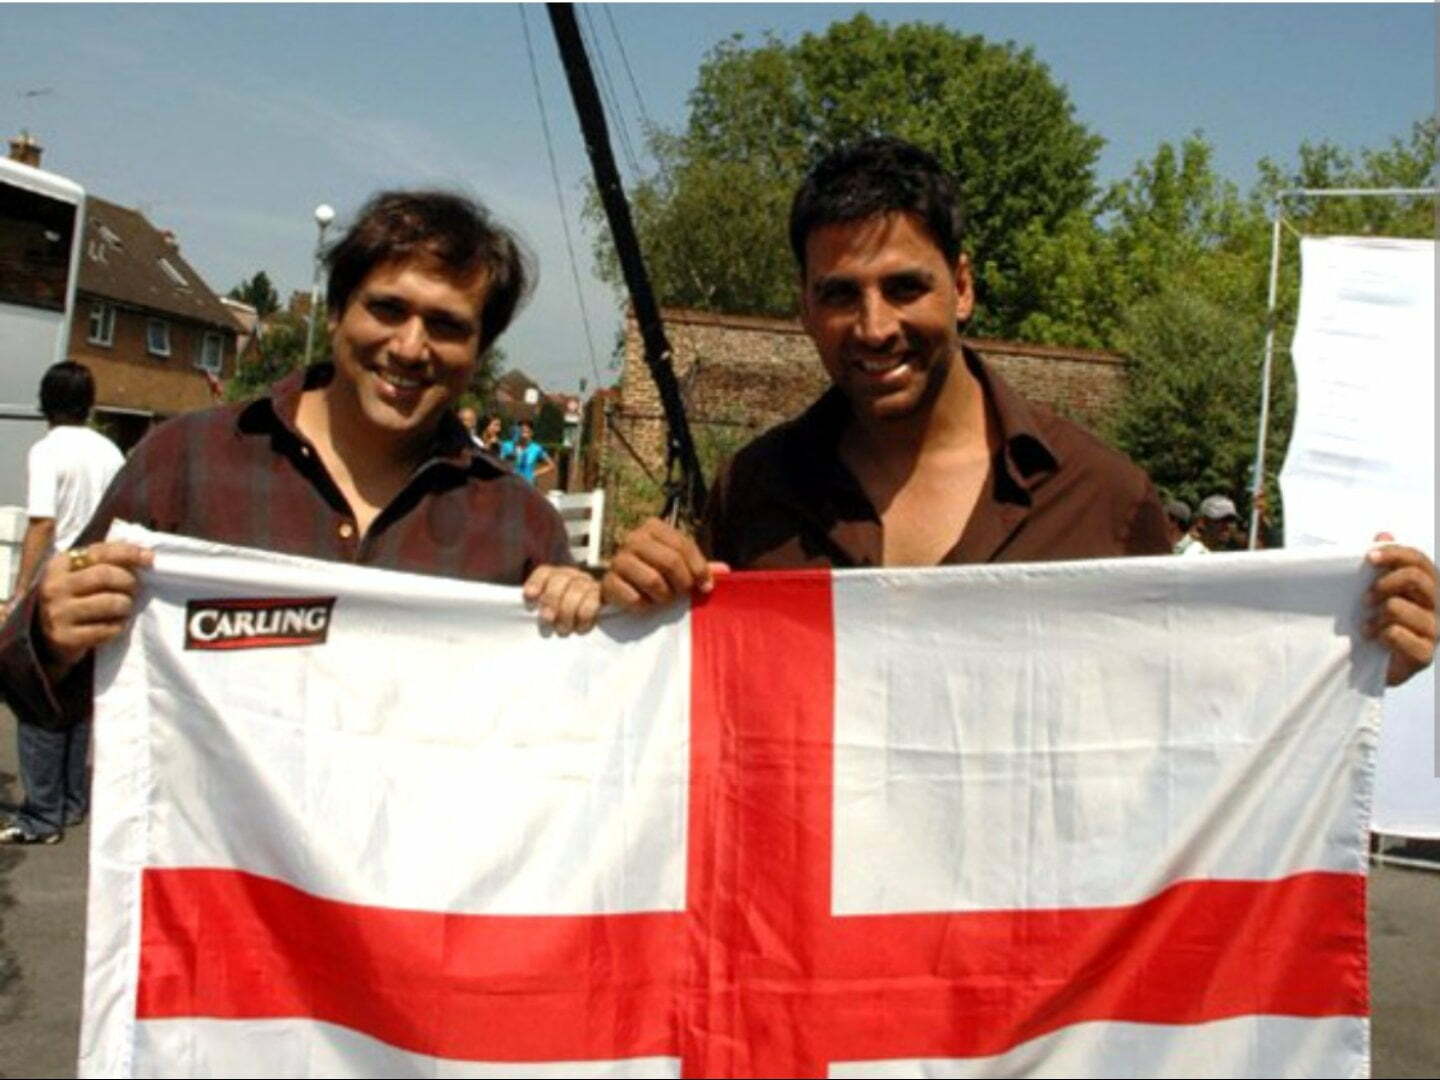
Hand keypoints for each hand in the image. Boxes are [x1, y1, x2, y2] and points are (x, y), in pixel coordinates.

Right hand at [36, 541, 153, 675]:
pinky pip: (108, 629)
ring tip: (124, 607)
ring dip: (126, 605)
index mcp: (59, 565)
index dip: (129, 553)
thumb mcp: (82, 572)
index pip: (99, 552)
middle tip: (133, 589)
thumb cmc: (76, 596)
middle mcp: (54, 587)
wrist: (47, 635)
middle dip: (129, 582)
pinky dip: (119, 626)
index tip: (150, 558)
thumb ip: (109, 559)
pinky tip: (114, 624)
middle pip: (105, 575)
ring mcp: (57, 613)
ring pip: (110, 603)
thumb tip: (147, 555)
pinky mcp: (65, 637)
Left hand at [523, 564, 600, 635]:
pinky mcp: (602, 597)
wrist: (594, 628)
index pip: (544, 572)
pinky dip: (584, 617)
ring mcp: (589, 585)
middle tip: (546, 619)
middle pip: (561, 579)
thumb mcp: (549, 612)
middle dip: (551, 599)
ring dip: (567, 612)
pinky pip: (592, 602)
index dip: (536, 583)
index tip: (529, 599)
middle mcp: (573, 577)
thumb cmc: (564, 621)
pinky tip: (579, 629)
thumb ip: (539, 608)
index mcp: (555, 577)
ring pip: (577, 590)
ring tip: (562, 630)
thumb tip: (528, 612)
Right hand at [601, 517, 727, 611]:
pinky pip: (635, 598)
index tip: (706, 587)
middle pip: (670, 562)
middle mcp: (633, 538)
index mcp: (653, 527)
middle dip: (682, 584)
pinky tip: (644, 602)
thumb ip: (700, 566)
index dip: (699, 569)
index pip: (683, 545)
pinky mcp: (608, 581)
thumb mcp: (679, 564)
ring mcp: (618, 559)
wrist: (620, 585)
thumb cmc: (656, 571)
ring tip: (662, 598)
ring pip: (653, 581)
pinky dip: (644, 606)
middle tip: (682, 594)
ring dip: (663, 597)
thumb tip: (725, 571)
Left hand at [1365, 533, 1435, 686]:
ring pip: (1399, 607)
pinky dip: (1378, 634)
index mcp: (1427, 588)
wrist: (1372, 667)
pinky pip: (1395, 633)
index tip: (1369, 556)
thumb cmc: (1377, 624)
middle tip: (1365, 597)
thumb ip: (1382, 565)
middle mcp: (1436, 607)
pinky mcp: (1424, 655)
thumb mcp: (1376, 592)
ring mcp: (1434, 631)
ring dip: (1377, 615)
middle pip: (1417, 578)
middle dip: (1385, 583)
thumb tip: (1384, 533)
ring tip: (1368, 625)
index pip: (1419, 561)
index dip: (1396, 553)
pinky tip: (1373, 640)